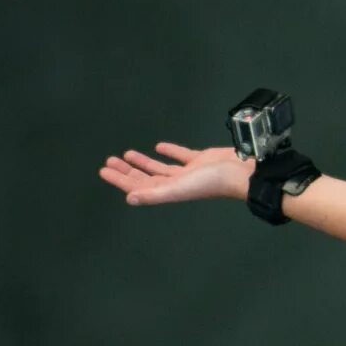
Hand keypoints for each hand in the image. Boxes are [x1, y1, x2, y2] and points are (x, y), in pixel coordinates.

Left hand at [99, 140, 249, 206]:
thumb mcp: (179, 189)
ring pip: (159, 168)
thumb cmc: (212, 182)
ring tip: (127, 154)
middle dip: (127, 170)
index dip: (120, 179)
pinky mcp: (200, 160)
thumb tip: (129, 198)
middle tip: (110, 161)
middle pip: (144, 177)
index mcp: (169, 190)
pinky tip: (160, 146)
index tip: (104, 170)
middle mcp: (176, 183)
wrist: (241, 173)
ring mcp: (188, 172)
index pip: (138, 185)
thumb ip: (155, 194)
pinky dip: (169, 151)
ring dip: (142, 162)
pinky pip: (180, 156)